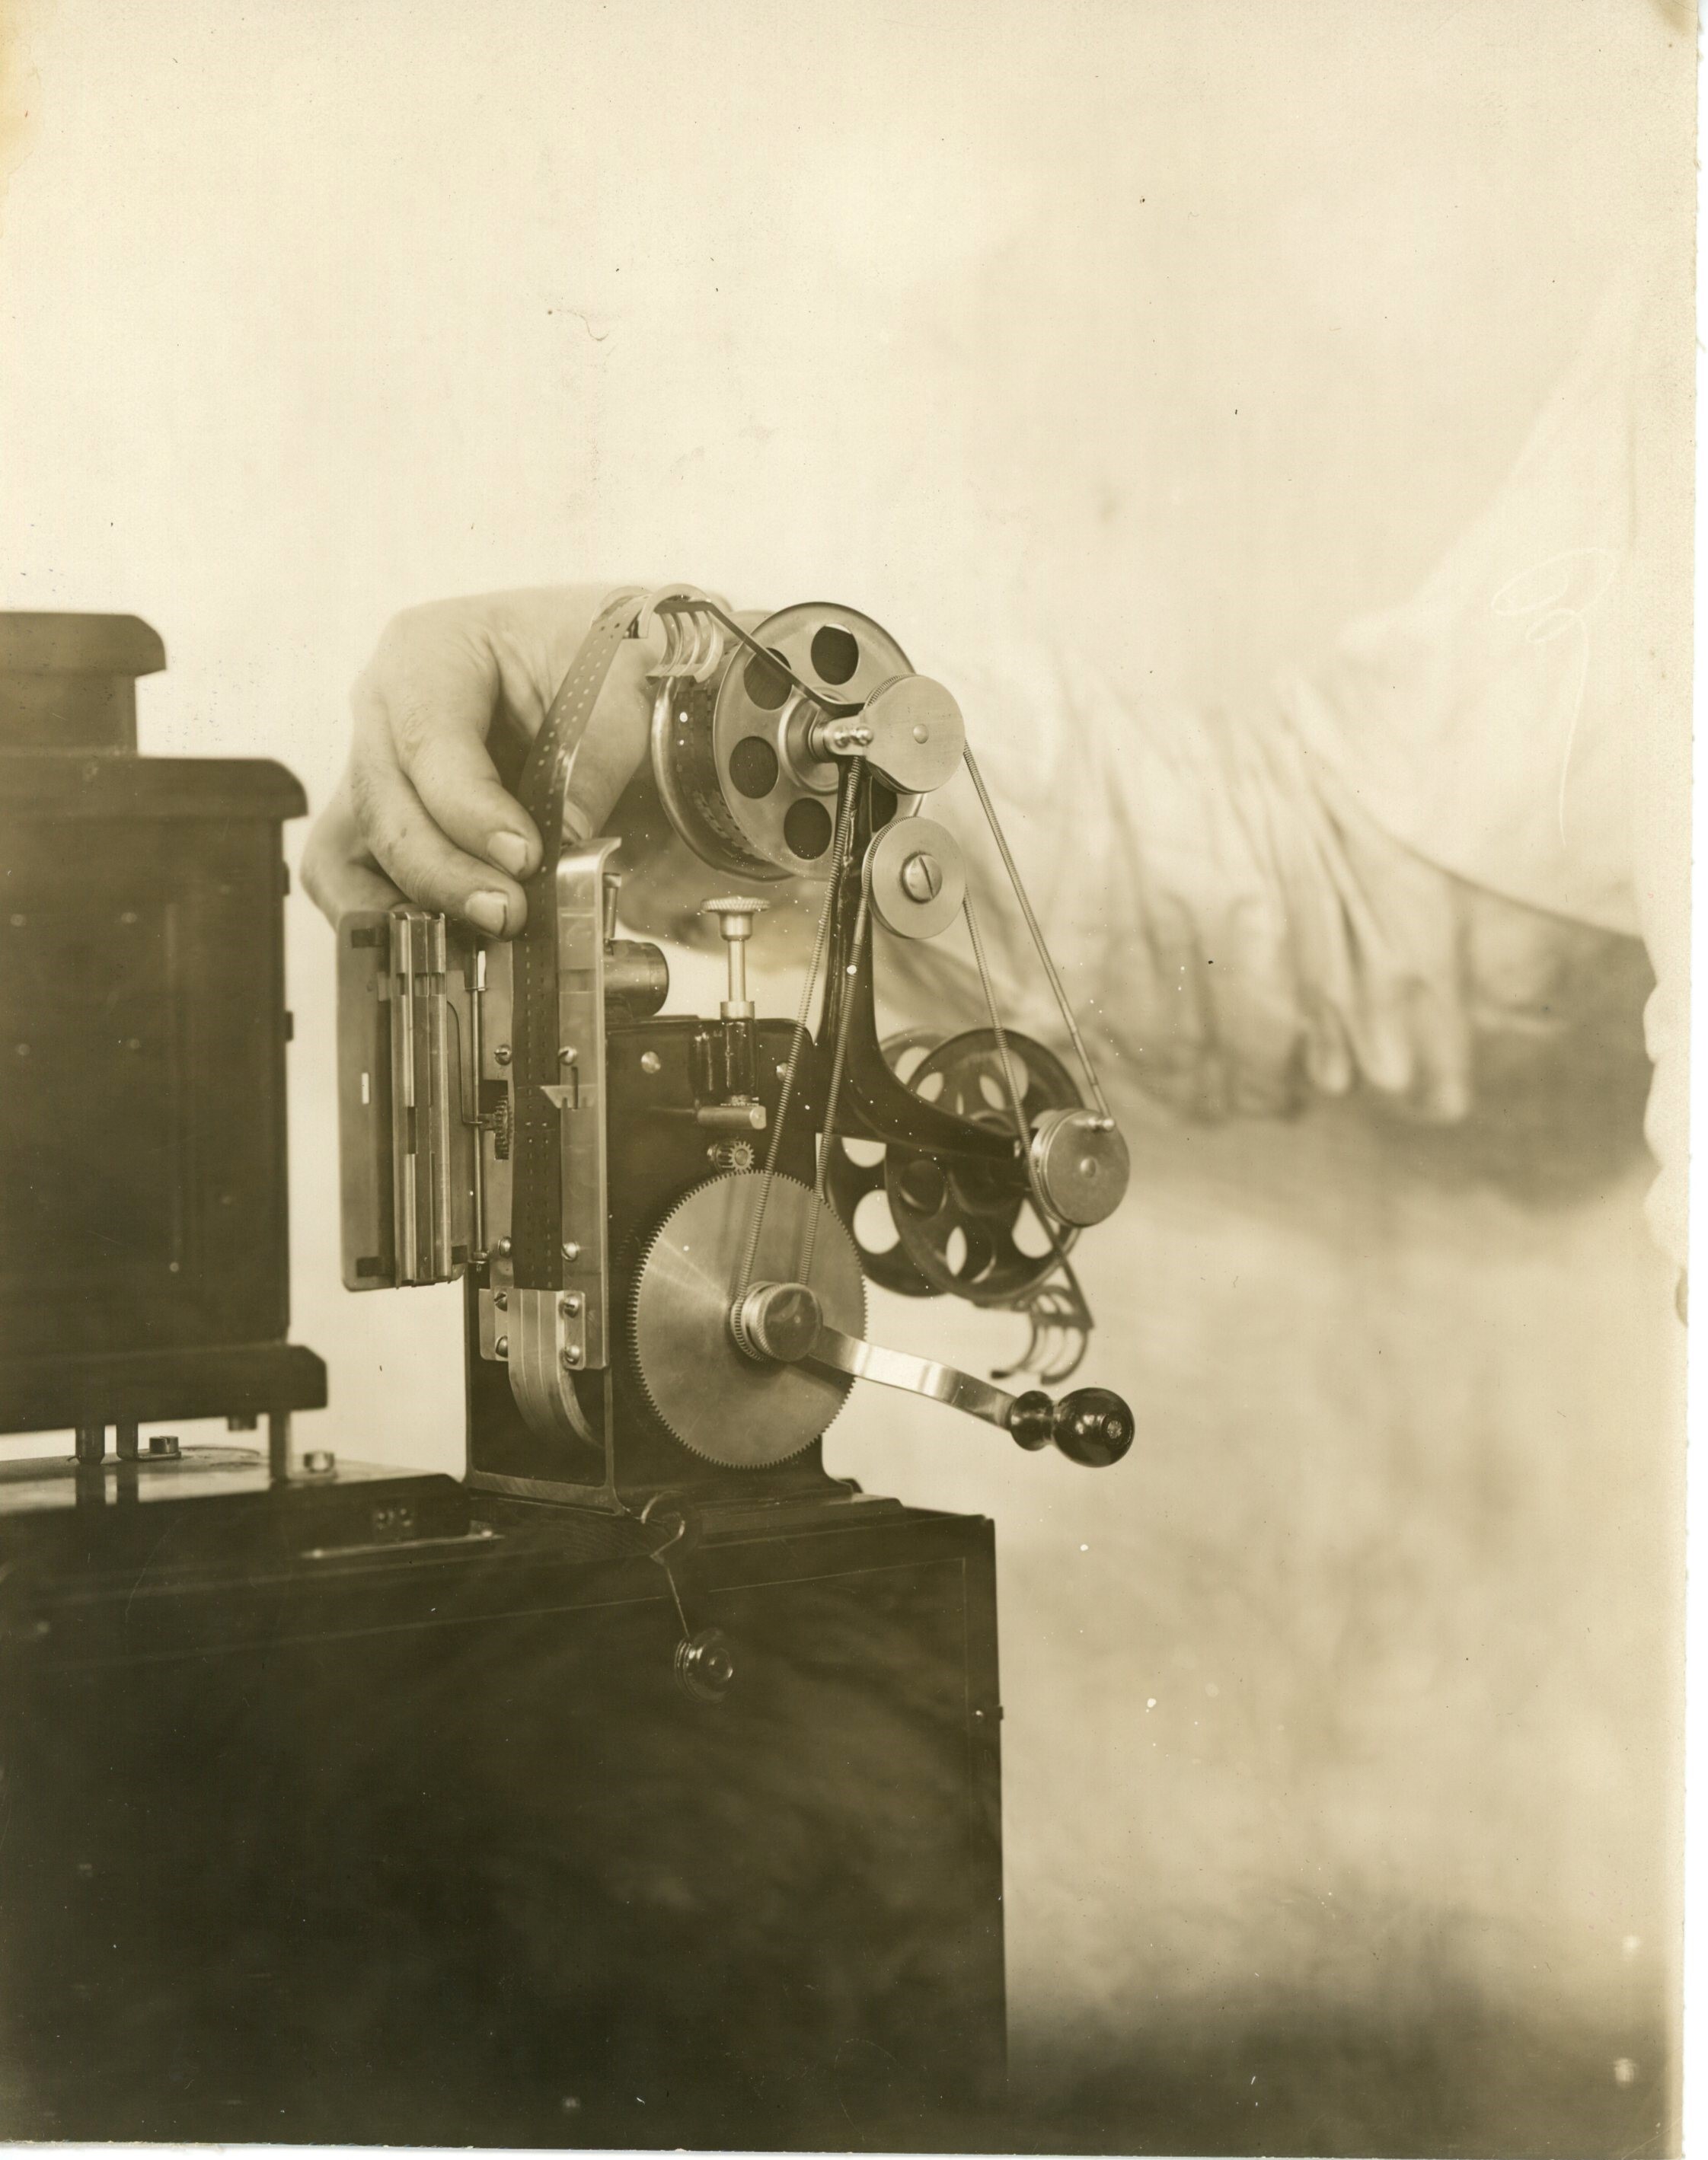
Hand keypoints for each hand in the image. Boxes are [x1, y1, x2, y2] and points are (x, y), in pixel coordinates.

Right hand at [302, 586, 657, 934]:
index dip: (469, 809)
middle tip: (509, 914)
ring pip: (348, 852)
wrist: (608, 670)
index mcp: (428, 651)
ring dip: (403, 907)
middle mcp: (384, 709)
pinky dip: (391, 919)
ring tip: (471, 945)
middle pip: (381, 804)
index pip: (427, 739)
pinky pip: (355, 879)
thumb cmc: (602, 660)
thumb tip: (563, 853)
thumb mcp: (616, 693)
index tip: (524, 856)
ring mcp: (377, 768)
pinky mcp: (387, 821)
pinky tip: (448, 945)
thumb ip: (591, 766)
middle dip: (443, 872)